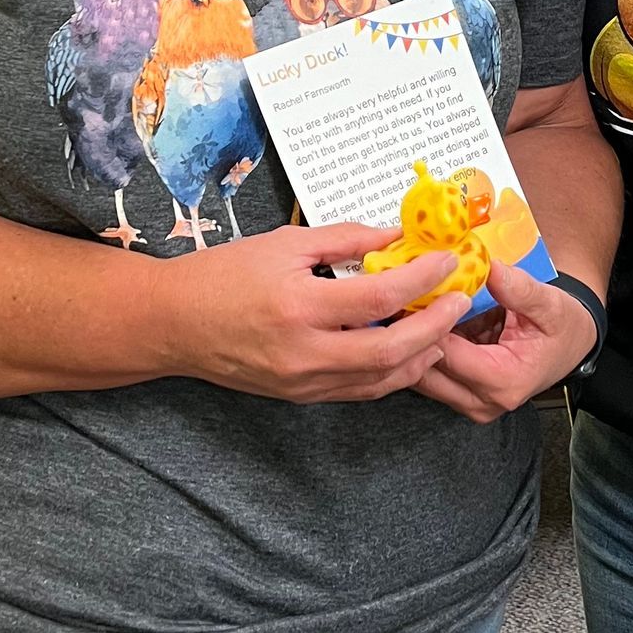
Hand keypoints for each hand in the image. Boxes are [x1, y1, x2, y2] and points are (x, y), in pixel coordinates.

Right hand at [166, 222, 471, 403]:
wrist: (173, 324)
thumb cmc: (223, 275)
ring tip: (443, 327)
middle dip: (435, 326)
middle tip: (458, 300)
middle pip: (391, 351)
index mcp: (299, 306)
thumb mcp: (283, 243)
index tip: (446, 261)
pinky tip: (408, 350)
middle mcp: (304, 352)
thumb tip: (394, 236)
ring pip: (380, 379)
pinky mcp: (300, 396)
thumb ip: (344, 239)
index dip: (421, 279)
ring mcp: (303, 381)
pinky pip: (359, 389)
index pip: (379, 298)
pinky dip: (391, 372)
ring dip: (420, 355)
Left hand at [411, 255, 598, 425]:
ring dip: (410, 344)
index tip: (413, 292)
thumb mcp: (549, 303)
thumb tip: (490, 268)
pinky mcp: (461, 398)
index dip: (427, 323)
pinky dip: (420, 350)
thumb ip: (518, 288)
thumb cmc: (561, 327)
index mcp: (504, 381)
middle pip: (425, 371)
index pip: (447, 355)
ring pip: (420, 377)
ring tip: (405, 308)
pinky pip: (428, 375)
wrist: (569, 346)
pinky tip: (417, 323)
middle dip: (409, 335)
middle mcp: (483, 401)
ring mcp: (470, 404)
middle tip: (399, 298)